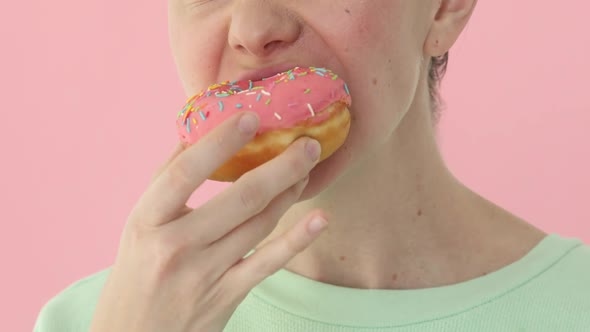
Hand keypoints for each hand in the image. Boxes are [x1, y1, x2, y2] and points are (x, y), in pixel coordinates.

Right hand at [89, 111, 327, 331]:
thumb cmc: (138, 270)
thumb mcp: (140, 223)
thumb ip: (166, 180)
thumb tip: (198, 132)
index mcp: (146, 220)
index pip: (184, 173)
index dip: (219, 142)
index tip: (251, 117)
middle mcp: (175, 246)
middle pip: (238, 199)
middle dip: (280, 167)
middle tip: (308, 144)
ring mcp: (203, 274)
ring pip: (258, 225)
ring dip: (289, 193)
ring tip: (307, 168)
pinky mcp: (226, 296)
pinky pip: (268, 262)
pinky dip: (297, 240)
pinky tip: (320, 219)